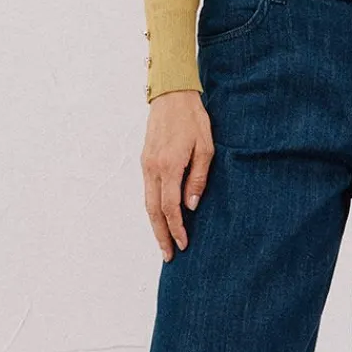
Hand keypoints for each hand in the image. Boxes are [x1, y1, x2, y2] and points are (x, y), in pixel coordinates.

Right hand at [141, 89, 213, 259]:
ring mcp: (146, 165)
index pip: (170, 207)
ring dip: (155, 224)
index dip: (177, 229)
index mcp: (169, 166)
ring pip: (147, 202)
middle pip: (153, 211)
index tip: (184, 244)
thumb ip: (198, 178)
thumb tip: (191, 206)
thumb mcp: (206, 148)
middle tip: (168, 256)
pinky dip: (153, 208)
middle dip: (160, 235)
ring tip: (163, 242)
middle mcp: (152, 168)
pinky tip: (160, 217)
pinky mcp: (145, 161)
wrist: (171, 95)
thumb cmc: (193, 119)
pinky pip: (148, 191)